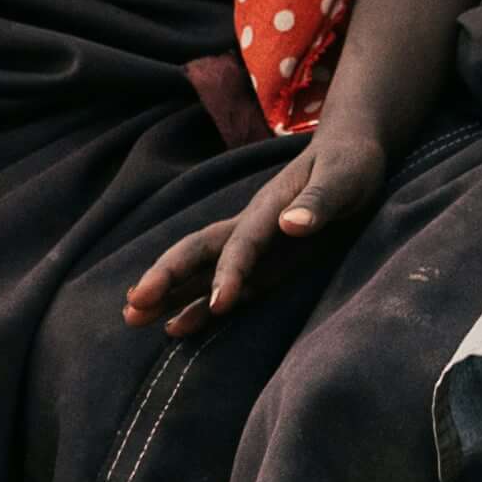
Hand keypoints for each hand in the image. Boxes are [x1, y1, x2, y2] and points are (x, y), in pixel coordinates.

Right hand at [124, 113, 390, 339]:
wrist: (349, 154)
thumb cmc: (349, 165)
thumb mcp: (344, 178)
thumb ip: (319, 199)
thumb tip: (290, 223)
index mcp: (268, 208)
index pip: (243, 244)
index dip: (230, 272)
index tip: (220, 303)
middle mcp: (251, 228)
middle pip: (199, 252)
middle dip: (167, 279)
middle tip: (134, 307)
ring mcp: (255, 248)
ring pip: (200, 270)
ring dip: (169, 294)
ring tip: (132, 319)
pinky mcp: (266, 264)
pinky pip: (226, 288)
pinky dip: (199, 306)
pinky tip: (175, 327)